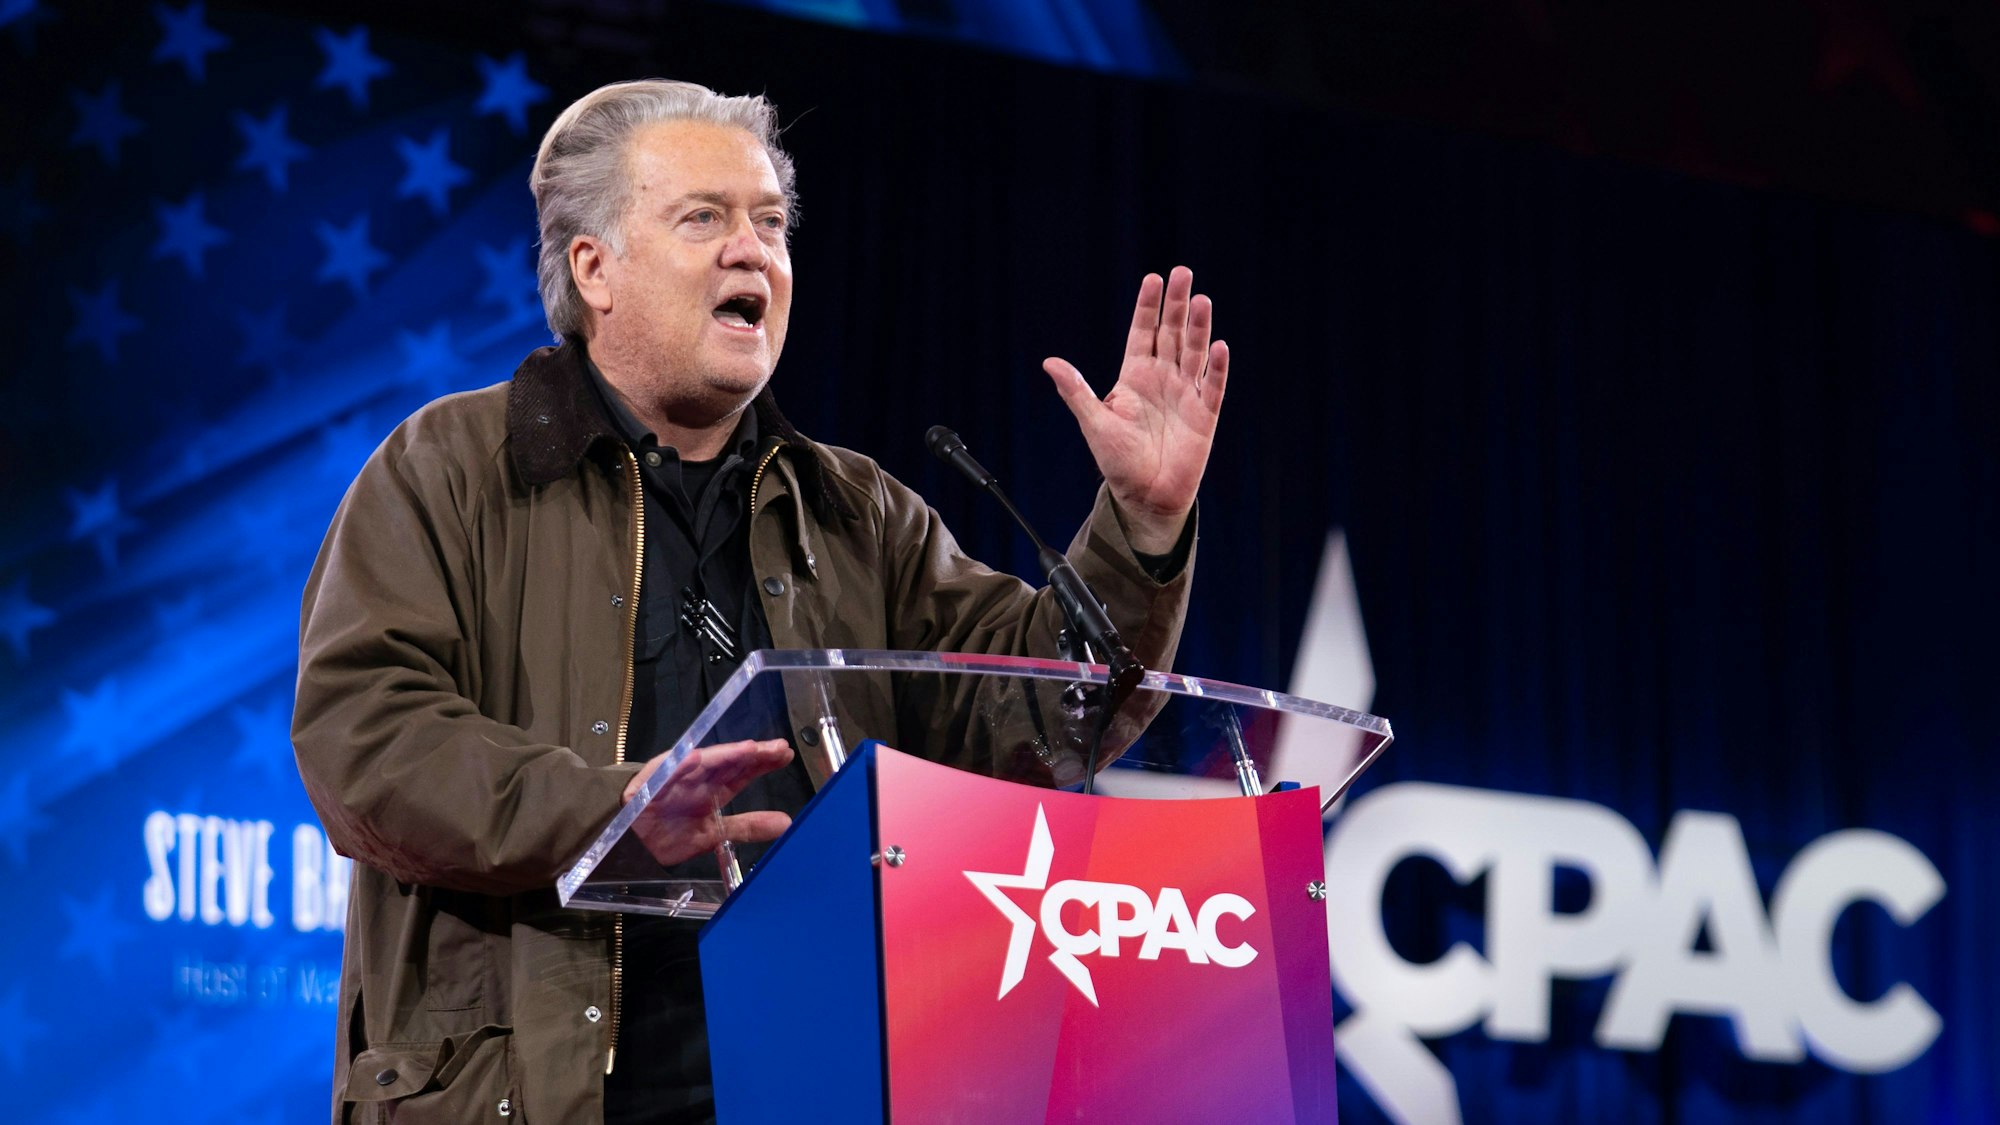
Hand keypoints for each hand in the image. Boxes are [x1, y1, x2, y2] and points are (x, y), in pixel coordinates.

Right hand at [623, 739, 793, 865]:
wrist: (628, 844)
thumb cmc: (670, 834)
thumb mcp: (714, 834)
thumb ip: (748, 826)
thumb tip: (787, 824)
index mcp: (712, 788)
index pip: (741, 771)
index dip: (762, 762)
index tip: (785, 754)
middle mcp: (697, 778)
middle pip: (728, 762)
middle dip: (751, 754)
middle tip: (777, 748)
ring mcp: (674, 779)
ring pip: (702, 763)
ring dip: (724, 755)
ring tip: (746, 749)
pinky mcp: (649, 786)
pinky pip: (665, 774)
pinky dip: (679, 766)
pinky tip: (696, 758)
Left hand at [1044, 266, 1228, 554]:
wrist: (1145, 497)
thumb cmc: (1118, 461)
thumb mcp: (1094, 423)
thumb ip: (1077, 391)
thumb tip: (1050, 363)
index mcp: (1134, 377)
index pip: (1142, 333)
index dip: (1147, 307)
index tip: (1153, 278)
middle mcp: (1162, 379)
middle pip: (1171, 333)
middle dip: (1177, 304)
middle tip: (1183, 273)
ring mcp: (1186, 395)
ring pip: (1194, 352)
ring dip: (1199, 328)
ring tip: (1202, 300)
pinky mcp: (1205, 415)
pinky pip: (1213, 386)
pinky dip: (1216, 367)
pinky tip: (1218, 346)